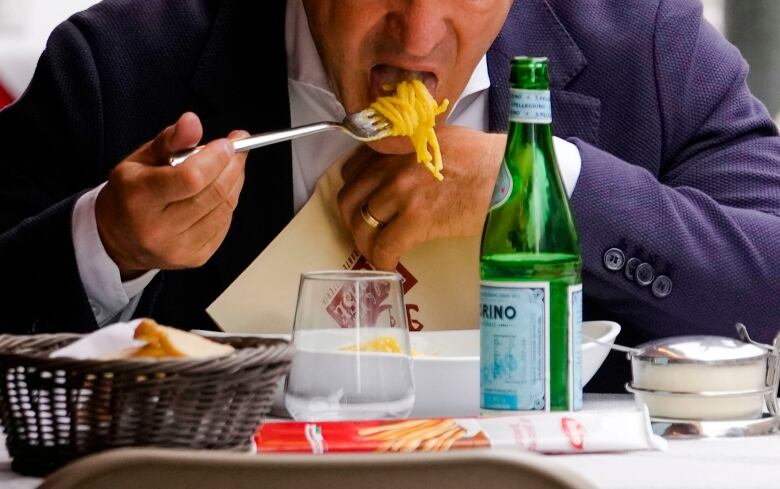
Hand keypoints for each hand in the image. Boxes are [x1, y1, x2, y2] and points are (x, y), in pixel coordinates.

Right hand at [95, 112, 248, 278]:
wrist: (118, 240)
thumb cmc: (130, 193)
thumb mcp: (139, 160)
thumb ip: (170, 140)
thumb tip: (193, 121)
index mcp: (139, 199)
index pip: (191, 178)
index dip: (216, 158)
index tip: (227, 142)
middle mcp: (158, 230)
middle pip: (214, 193)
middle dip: (233, 165)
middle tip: (237, 148)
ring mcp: (179, 249)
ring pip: (225, 208)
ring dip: (234, 182)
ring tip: (229, 166)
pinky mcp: (196, 258)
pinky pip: (225, 223)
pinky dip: (228, 202)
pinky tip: (219, 190)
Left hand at [337, 126, 505, 270]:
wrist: (508, 175)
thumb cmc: (484, 159)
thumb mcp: (439, 140)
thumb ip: (411, 152)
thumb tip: (403, 171)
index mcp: (396, 147)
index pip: (352, 171)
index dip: (355, 193)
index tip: (363, 205)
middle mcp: (392, 167)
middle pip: (350, 200)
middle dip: (352, 221)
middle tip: (365, 233)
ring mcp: (402, 193)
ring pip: (362, 225)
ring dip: (365, 244)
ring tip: (377, 252)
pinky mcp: (417, 219)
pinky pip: (384, 246)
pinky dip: (382, 260)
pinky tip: (390, 265)